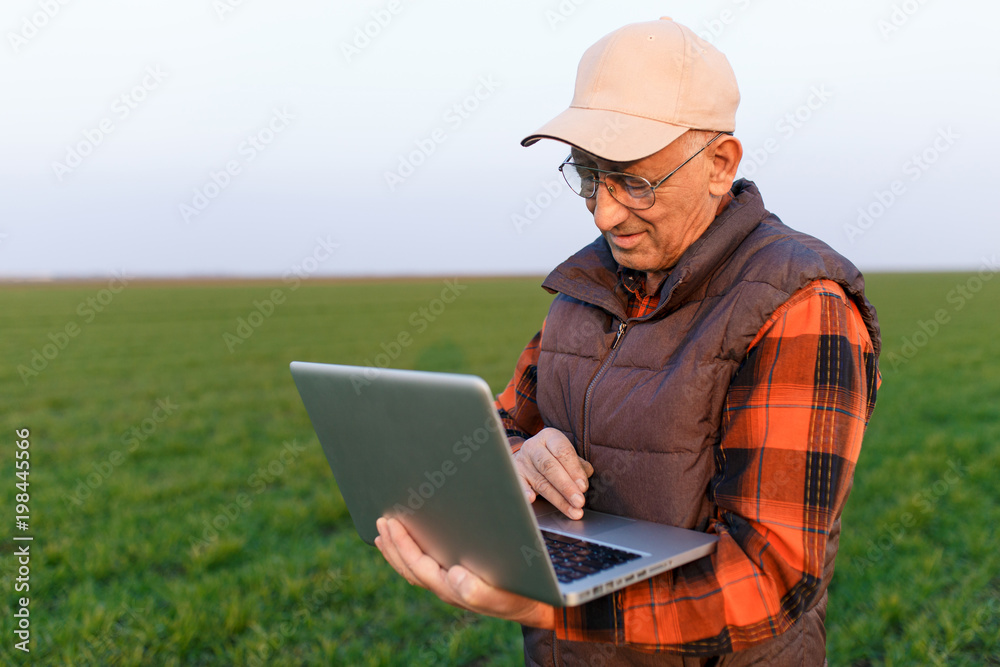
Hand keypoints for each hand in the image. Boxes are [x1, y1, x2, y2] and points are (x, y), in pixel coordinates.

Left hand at [374, 517, 554, 627]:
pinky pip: (423, 567)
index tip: (391, 523)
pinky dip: (408, 554)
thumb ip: (478, 590)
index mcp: (452, 588)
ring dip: (396, 548)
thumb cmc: (522, 594)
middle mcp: (445, 587)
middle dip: (393, 543)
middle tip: (382, 520)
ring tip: (384, 530)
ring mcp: (448, 584)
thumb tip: (454, 576)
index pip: (418, 565)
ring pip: (413, 567)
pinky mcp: (455, 578)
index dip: (402, 544)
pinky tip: (404, 543)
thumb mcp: (503, 594)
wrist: (535, 604)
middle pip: (409, 566)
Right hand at [512, 428, 593, 519]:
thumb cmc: (553, 457)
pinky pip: (520, 485)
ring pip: (540, 482)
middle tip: (579, 501)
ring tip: (573, 511)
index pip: (563, 452)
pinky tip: (531, 499)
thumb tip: (584, 481)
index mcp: (550, 437)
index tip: (583, 487)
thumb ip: (578, 466)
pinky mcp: (515, 475)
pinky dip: (525, 492)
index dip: (574, 470)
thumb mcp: (566, 456)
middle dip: (566, 487)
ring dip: (558, 499)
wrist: (527, 457)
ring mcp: (522, 461)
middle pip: (550, 467)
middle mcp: (534, 447)